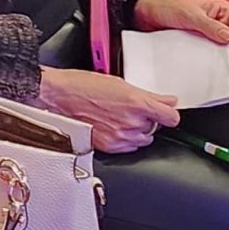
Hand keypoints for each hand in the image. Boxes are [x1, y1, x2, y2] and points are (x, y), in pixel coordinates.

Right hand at [37, 67, 178, 152]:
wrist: (56, 96)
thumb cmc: (81, 86)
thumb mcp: (119, 83)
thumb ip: (149, 95)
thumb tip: (168, 100)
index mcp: (136, 103)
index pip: (172, 117)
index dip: (169, 114)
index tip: (164, 112)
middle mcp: (131, 121)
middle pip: (156, 127)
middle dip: (146, 119)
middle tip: (128, 109)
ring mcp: (121, 136)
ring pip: (144, 138)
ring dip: (136, 130)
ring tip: (118, 117)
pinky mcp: (111, 146)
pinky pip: (129, 147)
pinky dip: (125, 139)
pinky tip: (112, 126)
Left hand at [134, 0, 228, 48]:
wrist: (148, 14)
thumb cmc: (167, 8)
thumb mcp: (190, 15)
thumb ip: (210, 26)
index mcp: (224, 11)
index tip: (226, 45)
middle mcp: (222, 23)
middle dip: (228, 48)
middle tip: (212, 48)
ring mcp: (214, 35)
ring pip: (227, 51)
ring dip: (217, 54)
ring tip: (202, 50)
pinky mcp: (204, 45)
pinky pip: (213, 55)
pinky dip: (208, 58)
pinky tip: (199, 56)